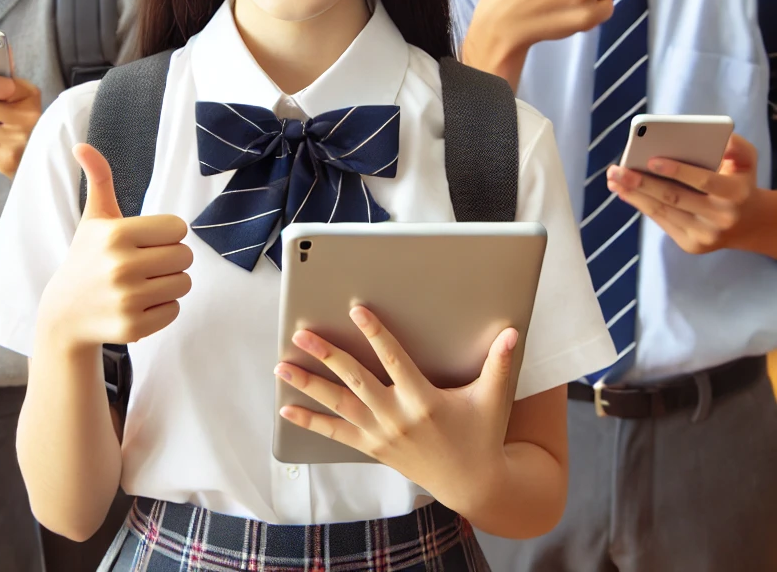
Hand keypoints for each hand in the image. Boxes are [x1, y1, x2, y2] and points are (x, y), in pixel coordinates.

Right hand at [37, 144, 192, 351]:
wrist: (64, 314)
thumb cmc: (87, 258)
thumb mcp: (94, 219)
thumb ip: (98, 179)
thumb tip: (81, 145)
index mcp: (116, 234)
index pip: (178, 228)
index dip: (166, 235)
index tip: (145, 242)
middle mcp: (120, 266)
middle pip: (185, 256)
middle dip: (170, 259)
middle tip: (145, 264)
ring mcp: (126, 300)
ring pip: (184, 284)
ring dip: (169, 283)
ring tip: (142, 284)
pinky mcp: (133, 328)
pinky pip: (175, 310)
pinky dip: (162, 308)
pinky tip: (138, 305)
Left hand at [275, 306, 517, 516]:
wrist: (472, 485)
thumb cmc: (482, 434)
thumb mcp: (492, 399)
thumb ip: (499, 363)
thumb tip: (513, 331)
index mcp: (424, 400)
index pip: (393, 359)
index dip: (374, 333)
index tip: (356, 310)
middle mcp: (397, 417)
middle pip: (355, 380)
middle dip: (327, 355)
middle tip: (302, 334)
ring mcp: (380, 435)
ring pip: (338, 405)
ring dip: (309, 385)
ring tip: (282, 366)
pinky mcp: (371, 448)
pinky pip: (335, 434)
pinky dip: (310, 423)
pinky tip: (286, 410)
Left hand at [607, 134, 776, 255]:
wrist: (751, 224)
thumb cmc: (739, 182)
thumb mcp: (746, 161)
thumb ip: (735, 144)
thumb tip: (717, 137)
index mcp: (735, 193)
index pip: (704, 181)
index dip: (678, 171)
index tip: (651, 160)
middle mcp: (721, 217)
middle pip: (675, 198)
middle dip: (641, 183)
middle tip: (616, 170)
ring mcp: (706, 235)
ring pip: (663, 212)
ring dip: (633, 195)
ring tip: (613, 180)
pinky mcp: (692, 245)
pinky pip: (662, 222)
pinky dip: (641, 206)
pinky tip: (624, 193)